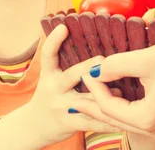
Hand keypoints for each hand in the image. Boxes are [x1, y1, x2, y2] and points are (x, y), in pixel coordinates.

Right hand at [26, 24, 123, 145]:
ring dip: (104, 95)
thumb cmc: (50, 97)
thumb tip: (90, 45)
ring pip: (85, 100)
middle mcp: (53, 89)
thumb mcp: (51, 78)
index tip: (64, 27)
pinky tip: (120, 118)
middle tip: (103, 60)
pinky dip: (106, 120)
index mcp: (48, 75)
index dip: (53, 40)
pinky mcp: (68, 123)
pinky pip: (91, 122)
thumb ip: (66, 64)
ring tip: (121, 92)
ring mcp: (60, 106)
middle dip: (87, 67)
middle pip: (70, 75)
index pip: (47, 55)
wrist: (33, 127)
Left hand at [78, 35, 154, 143]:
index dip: (94, 88)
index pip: (111, 106)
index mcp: (149, 119)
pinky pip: (152, 119)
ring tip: (100, 98)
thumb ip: (117, 65)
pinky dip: (136, 109)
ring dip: (117, 108)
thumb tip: (97, 71)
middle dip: (98, 107)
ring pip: (136, 120)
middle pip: (121, 119)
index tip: (85, 73)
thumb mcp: (147, 58)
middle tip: (77, 101)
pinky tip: (129, 98)